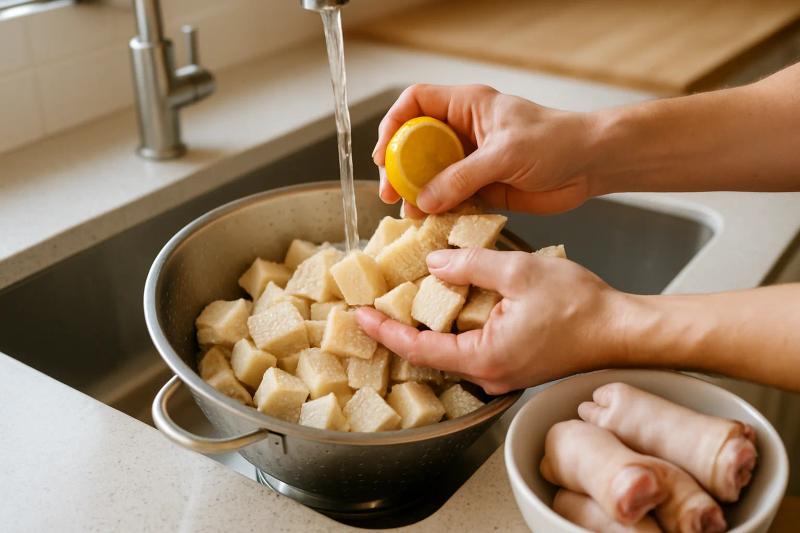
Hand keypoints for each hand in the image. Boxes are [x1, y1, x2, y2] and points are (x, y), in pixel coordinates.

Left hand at [355, 248, 627, 393]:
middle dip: (402, 327)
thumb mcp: (519, 272)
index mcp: (485, 358)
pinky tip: (450, 301)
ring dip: (429, 324)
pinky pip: (472, 348)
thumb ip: (472, 264)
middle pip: (430, 353)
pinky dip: (455, 326)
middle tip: (376, 302)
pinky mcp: (513, 364)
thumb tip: (437, 262)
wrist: (623, 331)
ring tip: (406, 297)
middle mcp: (489, 374)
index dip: (385, 331)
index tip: (360, 315)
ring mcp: (501, 373)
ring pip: (451, 350)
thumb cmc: (583, 308)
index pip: (419, 349)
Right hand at [373, 84, 599, 215]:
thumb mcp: (505, 154)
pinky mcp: (483, 187)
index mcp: (467, 106)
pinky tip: (433, 223)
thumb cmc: (556, 141)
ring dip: (418, 194)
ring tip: (412, 214)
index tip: (384, 153)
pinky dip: (440, 211)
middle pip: (415, 143)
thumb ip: (462, 177)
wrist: (591, 165)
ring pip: (430, 175)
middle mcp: (464, 132)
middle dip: (400, 168)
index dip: (393, 124)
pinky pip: (451, 198)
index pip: (416, 103)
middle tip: (392, 193)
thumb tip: (424, 200)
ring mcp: (471, 161)